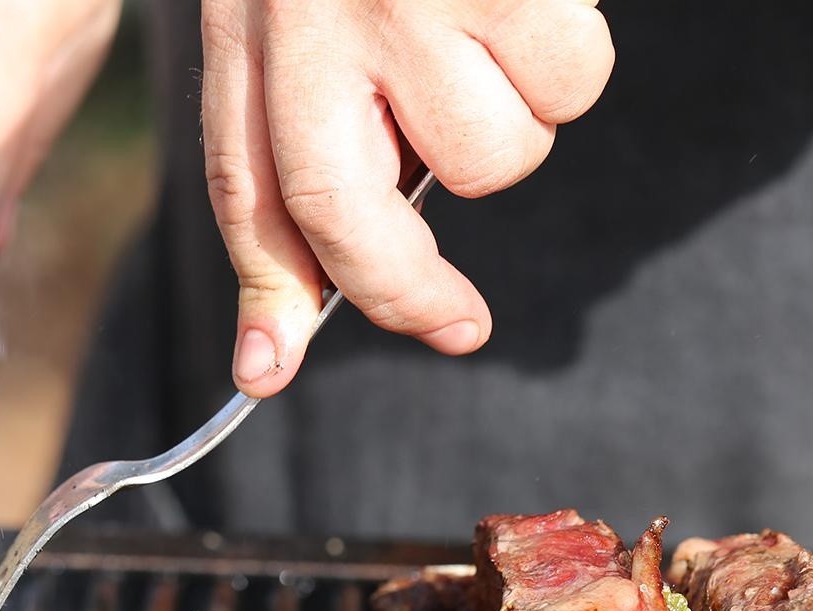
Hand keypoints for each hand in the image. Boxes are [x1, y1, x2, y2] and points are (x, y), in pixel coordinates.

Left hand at [202, 0, 612, 395]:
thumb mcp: (301, 4)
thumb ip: (304, 118)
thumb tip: (292, 316)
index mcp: (251, 22)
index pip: (245, 185)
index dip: (264, 290)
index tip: (265, 371)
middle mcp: (312, 16)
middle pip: (341, 207)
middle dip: (403, 292)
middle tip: (457, 327)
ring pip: (486, 156)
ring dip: (514, 129)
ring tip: (493, 47)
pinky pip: (567, 85)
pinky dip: (568, 69)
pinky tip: (539, 8)